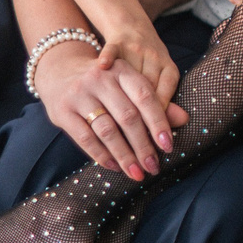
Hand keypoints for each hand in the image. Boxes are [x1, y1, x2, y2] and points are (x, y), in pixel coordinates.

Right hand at [33, 40, 188, 180]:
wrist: (59, 71)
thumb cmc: (103, 83)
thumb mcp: (126, 84)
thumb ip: (153, 101)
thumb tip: (184, 119)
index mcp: (121, 70)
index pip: (145, 97)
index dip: (158, 122)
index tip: (168, 146)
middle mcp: (99, 79)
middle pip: (127, 116)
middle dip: (143, 146)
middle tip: (153, 167)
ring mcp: (79, 94)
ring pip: (107, 130)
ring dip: (124, 155)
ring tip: (137, 173)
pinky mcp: (62, 111)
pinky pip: (85, 138)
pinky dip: (102, 155)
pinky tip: (114, 166)